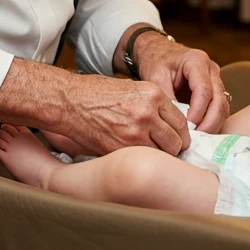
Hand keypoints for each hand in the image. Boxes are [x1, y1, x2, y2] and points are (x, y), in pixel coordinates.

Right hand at [63, 74, 190, 155]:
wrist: (69, 101)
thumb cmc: (96, 93)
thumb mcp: (132, 89)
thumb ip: (153, 105)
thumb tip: (169, 125)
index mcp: (153, 95)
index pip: (181, 122)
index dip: (180, 133)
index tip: (177, 138)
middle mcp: (147, 113)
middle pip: (176, 141)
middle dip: (173, 147)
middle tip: (166, 149)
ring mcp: (134, 132)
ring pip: (162, 154)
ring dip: (158, 156)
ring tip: (149, 152)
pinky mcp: (120, 148)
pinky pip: (141, 160)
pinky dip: (141, 160)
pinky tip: (134, 155)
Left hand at [133, 34, 229, 133]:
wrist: (158, 52)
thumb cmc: (156, 62)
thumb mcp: (155, 78)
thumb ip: (166, 98)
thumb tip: (176, 123)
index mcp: (197, 61)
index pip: (204, 90)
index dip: (198, 112)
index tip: (188, 127)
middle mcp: (211, 69)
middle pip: (219, 100)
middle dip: (209, 123)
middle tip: (195, 139)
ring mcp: (216, 79)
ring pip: (223, 106)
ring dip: (213, 124)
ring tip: (197, 139)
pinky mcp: (215, 89)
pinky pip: (219, 108)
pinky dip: (212, 122)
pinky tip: (200, 132)